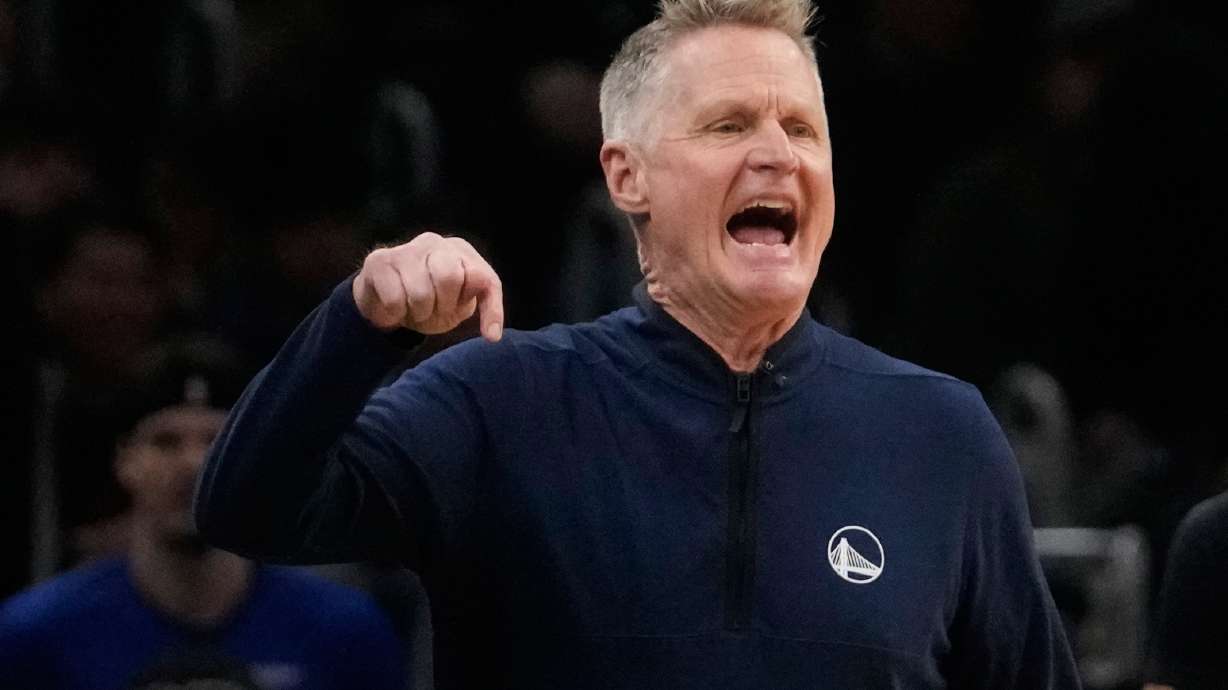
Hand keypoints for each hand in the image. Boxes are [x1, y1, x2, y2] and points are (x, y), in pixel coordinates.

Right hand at [352, 232, 503, 341]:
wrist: (387, 304)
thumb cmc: (434, 302)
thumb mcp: (463, 305)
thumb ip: (485, 307)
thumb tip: (493, 335)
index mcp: (461, 251)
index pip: (482, 277)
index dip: (474, 305)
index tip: (469, 318)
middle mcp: (435, 243)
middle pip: (449, 277)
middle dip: (443, 306)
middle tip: (434, 310)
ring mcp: (405, 249)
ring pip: (420, 292)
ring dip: (418, 313)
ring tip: (414, 309)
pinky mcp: (378, 261)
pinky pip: (394, 300)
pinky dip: (396, 314)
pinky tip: (395, 307)